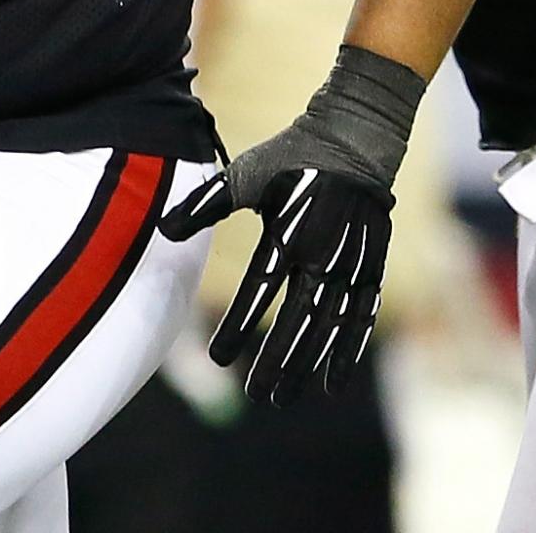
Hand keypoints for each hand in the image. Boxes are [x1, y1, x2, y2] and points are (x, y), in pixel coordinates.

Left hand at [159, 45, 421, 401]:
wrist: (354, 137)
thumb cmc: (290, 156)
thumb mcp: (245, 175)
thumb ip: (205, 204)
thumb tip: (163, 229)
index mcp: (288, 233)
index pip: (259, 291)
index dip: (238, 325)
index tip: (218, 358)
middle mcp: (322, 254)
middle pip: (298, 320)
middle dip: (278, 361)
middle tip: (258, 396)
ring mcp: (351, 263)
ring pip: (329, 327)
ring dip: (309, 365)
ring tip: (287, 397)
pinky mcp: (372, 267)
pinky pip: (362, 317)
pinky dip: (348, 351)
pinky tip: (333, 382)